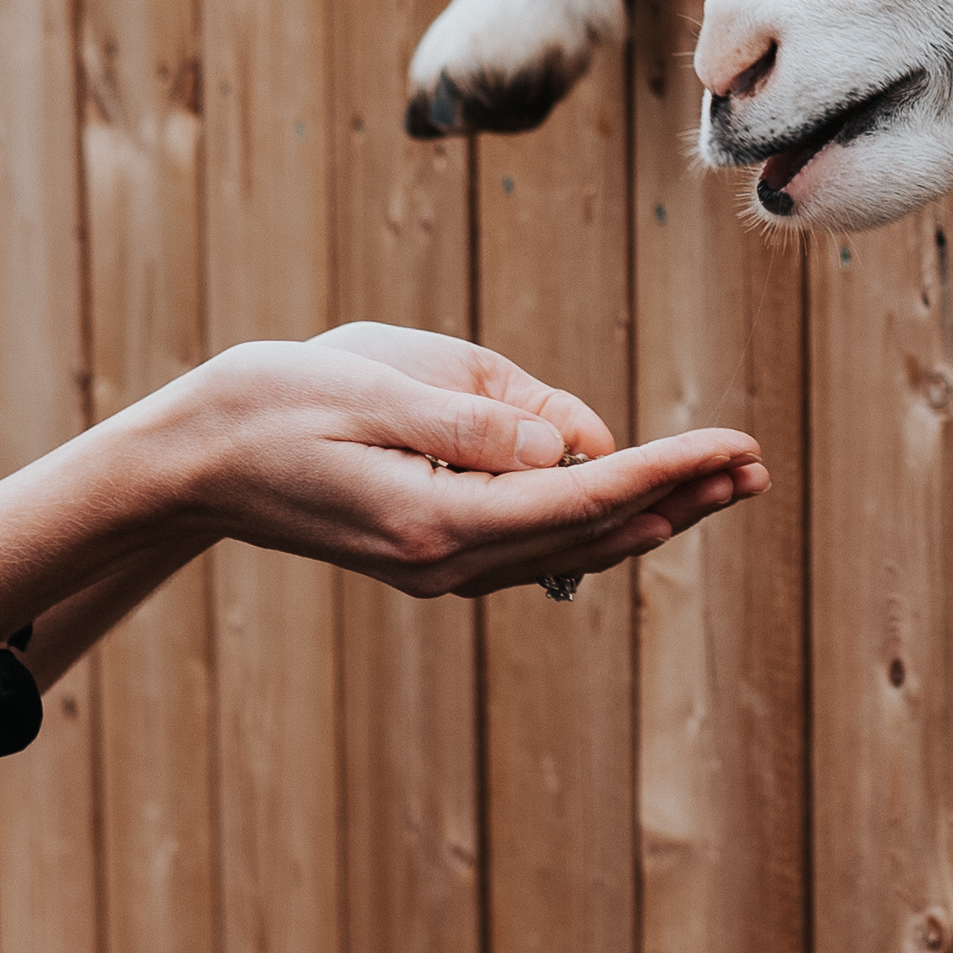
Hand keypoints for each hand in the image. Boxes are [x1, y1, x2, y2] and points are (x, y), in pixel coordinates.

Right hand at [131, 331, 764, 599]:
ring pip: (569, 548)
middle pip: (593, 534)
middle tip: (757, 467)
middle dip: (681, 498)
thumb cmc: (274, 401)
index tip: (735, 444)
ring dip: (649, 513)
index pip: (585, 498)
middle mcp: (447, 561)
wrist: (194, 459)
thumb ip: (476, 417)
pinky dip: (594, 522)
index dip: (670, 469)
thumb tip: (571, 443)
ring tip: (720, 483)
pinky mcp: (428, 554)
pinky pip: (533, 546)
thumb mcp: (376, 384)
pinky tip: (633, 504)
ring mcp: (437, 568)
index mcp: (439, 520)